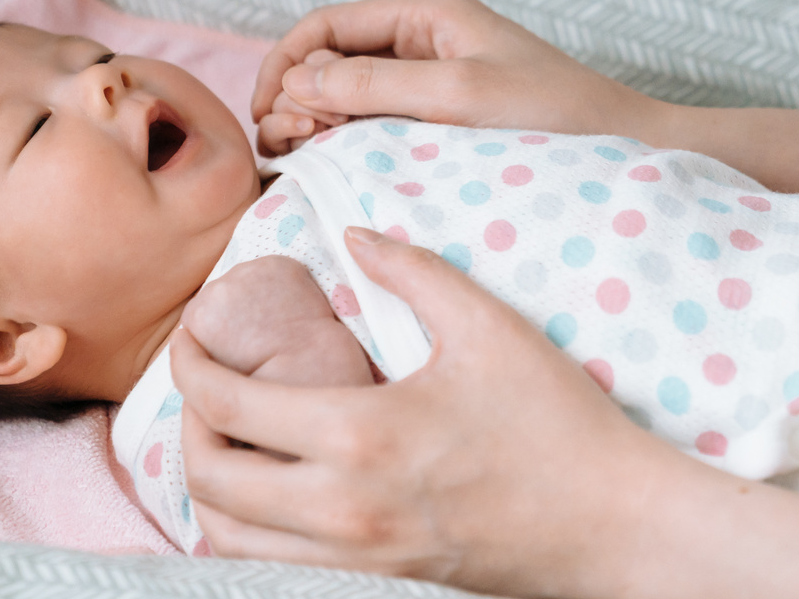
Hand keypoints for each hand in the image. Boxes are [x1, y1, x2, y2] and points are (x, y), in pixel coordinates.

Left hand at [170, 228, 671, 595]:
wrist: (613, 525)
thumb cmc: (556, 422)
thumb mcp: (488, 326)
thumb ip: (411, 269)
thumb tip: (352, 234)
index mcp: (359, 436)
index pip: (226, 406)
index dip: (189, 364)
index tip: (192, 333)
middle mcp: (341, 509)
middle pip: (209, 481)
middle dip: (185, 425)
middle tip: (205, 382)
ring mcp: (357, 559)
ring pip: (228, 539)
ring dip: (208, 487)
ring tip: (227, 438)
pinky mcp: (376, 582)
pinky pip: (272, 568)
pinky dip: (245, 531)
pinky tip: (269, 489)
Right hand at [252, 0, 654, 154]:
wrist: (624, 147)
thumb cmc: (553, 116)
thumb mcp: (459, 96)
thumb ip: (377, 84)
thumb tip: (298, 79)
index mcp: (429, 14)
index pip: (329, 23)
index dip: (286, 61)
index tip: (266, 111)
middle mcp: (426, 39)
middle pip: (332, 56)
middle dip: (296, 94)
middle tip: (287, 145)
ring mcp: (434, 78)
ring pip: (350, 91)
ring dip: (318, 119)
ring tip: (305, 156)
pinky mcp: (444, 116)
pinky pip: (378, 118)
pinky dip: (348, 137)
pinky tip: (339, 164)